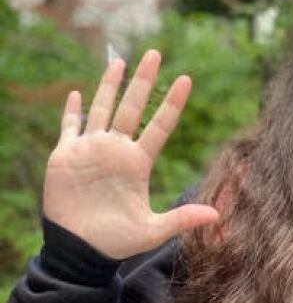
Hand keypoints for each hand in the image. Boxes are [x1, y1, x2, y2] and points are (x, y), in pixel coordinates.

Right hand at [43, 49, 219, 259]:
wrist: (80, 249)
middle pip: (132, 107)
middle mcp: (117, 150)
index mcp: (138, 163)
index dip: (173, 103)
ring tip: (121, 60)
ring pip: (103, 109)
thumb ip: (181, 219)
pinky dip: (72, 110)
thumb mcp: (152, 230)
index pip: (160, 125)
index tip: (186, 79)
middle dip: (143, 80)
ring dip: (110, 85)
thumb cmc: (117, 241)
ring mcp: (91, 150)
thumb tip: (217, 215)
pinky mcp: (66, 156)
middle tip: (155, 53)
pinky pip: (69, 127)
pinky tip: (77, 92)